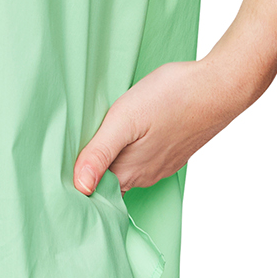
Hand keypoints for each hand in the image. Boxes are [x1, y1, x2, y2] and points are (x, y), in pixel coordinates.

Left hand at [72, 55, 256, 195]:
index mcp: (131, 172)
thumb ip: (100, 152)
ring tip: (90, 142)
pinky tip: (124, 134)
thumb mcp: (125, 119)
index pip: (94, 191)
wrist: (220, 86)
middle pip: (108, 182)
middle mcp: (146, 175)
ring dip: (109, 160)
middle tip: (65, 153)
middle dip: (89, 172)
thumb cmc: (173, 97)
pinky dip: (128, 151)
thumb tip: (78, 187)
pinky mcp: (173, 150)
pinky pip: (143, 159)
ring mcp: (162, 164)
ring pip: (126, 169)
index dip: (75, 182)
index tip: (56, 170)